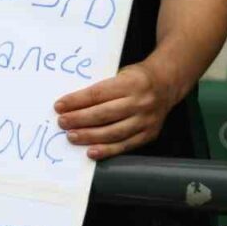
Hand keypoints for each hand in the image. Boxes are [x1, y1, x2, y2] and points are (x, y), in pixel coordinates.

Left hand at [53, 61, 180, 159]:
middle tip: (62, 122)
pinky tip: (91, 151)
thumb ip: (102, 88)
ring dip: (89, 136)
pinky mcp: (149, 134)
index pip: (98, 94)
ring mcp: (146, 120)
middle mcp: (140, 102)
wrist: (166, 84)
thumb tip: (73, 104)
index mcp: (130, 83)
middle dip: (79, 119)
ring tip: (72, 136)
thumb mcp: (120, 73)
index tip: (59, 106)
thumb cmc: (136, 78)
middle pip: (104, 114)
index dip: (76, 101)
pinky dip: (107, 150)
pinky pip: (125, 145)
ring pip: (113, 132)